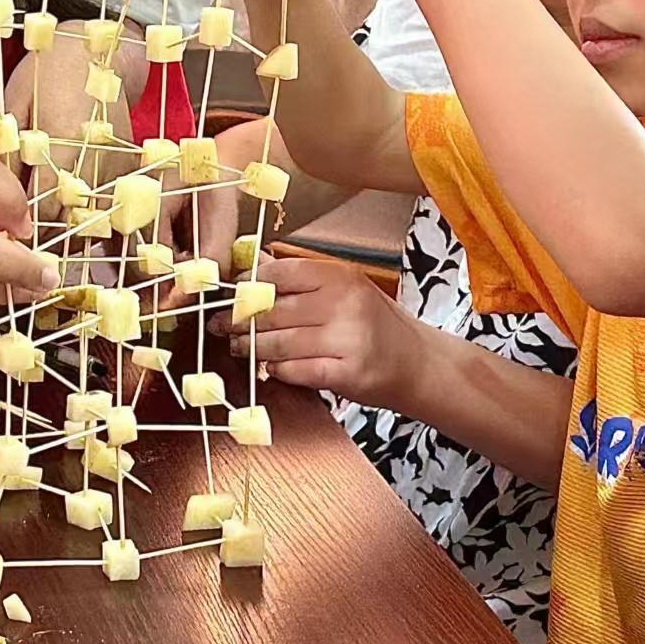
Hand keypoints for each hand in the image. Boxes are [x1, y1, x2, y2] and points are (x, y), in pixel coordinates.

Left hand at [210, 256, 426, 408]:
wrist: (421, 364)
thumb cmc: (378, 325)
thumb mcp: (346, 290)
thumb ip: (304, 282)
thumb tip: (252, 270)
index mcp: (340, 277)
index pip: (279, 274)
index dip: (248, 285)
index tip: (231, 294)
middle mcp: (344, 304)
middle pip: (272, 311)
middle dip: (240, 321)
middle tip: (223, 326)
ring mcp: (347, 339)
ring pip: (278, 343)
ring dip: (251, 348)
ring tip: (240, 347)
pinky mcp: (347, 373)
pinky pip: (296, 370)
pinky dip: (278, 370)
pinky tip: (272, 368)